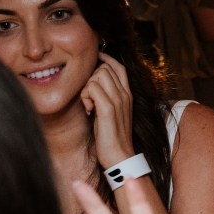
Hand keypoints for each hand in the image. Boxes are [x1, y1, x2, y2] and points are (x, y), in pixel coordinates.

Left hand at [81, 52, 134, 167]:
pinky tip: (88, 110)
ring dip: (87, 88)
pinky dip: (85, 96)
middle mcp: (125, 94)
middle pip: (105, 68)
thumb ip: (106, 98)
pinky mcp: (108, 108)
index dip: (106, 58)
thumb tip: (93, 86)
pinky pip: (92, 88)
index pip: (119, 67)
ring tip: (89, 104)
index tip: (95, 58)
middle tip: (88, 97)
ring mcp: (118, 100)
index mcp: (127, 94)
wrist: (120, 155)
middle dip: (91, 78)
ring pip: (97, 75)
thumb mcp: (112, 112)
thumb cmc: (111, 136)